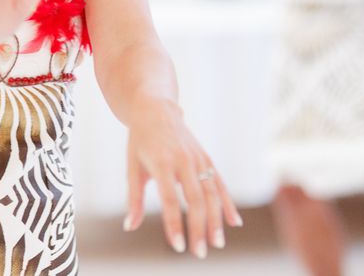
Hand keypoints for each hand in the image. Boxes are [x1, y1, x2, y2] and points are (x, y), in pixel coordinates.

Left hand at [123, 95, 241, 258]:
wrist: (155, 109)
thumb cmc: (140, 141)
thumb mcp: (132, 166)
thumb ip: (133, 198)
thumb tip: (129, 227)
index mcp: (161, 162)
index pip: (170, 199)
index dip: (175, 224)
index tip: (178, 247)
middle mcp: (183, 160)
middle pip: (195, 199)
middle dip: (199, 228)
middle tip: (199, 253)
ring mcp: (198, 158)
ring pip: (211, 193)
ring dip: (216, 220)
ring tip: (216, 244)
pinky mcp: (206, 158)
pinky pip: (220, 183)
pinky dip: (227, 203)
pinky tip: (233, 223)